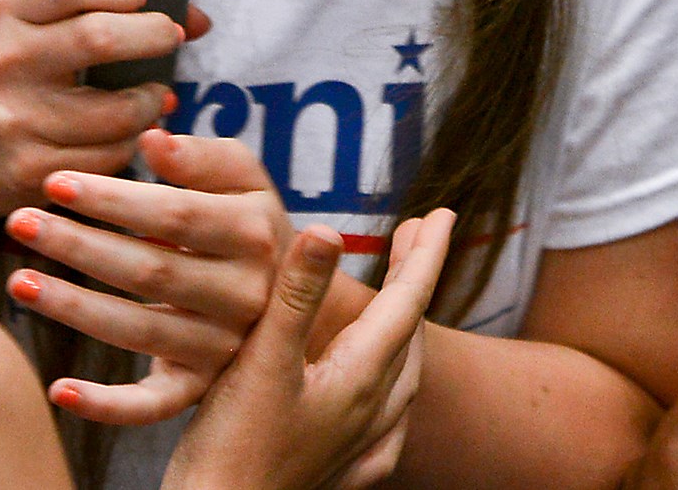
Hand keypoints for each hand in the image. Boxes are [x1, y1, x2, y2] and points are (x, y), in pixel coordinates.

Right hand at [0, 0, 186, 224]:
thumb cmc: (5, 72)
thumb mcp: (32, 23)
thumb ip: (102, 8)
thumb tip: (197, 20)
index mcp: (7, 12)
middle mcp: (5, 62)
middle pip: (100, 38)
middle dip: (154, 36)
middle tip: (169, 38)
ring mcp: (14, 121)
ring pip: (117, 112)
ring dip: (153, 102)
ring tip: (156, 96)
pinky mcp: (28, 171)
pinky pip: (108, 157)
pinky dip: (131, 144)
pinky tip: (128, 133)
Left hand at [7, 130, 295, 424]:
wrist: (292, 297)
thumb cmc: (246, 219)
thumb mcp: (242, 177)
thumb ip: (202, 157)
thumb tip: (152, 140)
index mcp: (254, 233)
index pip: (175, 214)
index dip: (113, 200)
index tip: (55, 182)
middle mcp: (244, 294)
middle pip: (150, 271)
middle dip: (79, 245)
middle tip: (20, 222)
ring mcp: (223, 346)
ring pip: (139, 331)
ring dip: (74, 308)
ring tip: (19, 281)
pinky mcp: (200, 386)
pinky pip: (152, 405)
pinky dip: (105, 405)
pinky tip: (56, 389)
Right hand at [162, 210, 454, 489]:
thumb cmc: (234, 452)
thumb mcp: (261, 362)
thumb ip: (295, 295)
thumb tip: (327, 230)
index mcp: (361, 378)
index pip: (408, 300)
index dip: (425, 253)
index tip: (443, 213)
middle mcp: (372, 413)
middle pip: (408, 332)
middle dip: (413, 278)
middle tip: (413, 234)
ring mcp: (360, 448)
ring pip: (401, 376)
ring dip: (403, 327)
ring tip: (397, 298)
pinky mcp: (341, 473)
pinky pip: (387, 422)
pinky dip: (389, 387)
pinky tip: (381, 392)